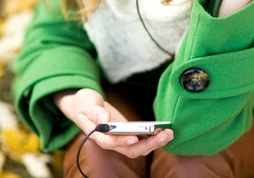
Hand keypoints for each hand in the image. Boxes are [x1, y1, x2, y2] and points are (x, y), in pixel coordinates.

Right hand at [55, 88, 173, 158]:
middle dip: (148, 144)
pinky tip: (164, 130)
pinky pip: (142, 141)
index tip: (135, 137)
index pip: (112, 143)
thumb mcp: (86, 103)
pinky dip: (153, 138)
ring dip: (154, 143)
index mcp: (99, 135)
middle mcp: (111, 142)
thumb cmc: (84, 104)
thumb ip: (94, 111)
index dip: (123, 142)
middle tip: (164, 134)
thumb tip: (104, 118)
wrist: (84, 105)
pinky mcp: (128, 135)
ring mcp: (120, 140)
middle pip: (130, 149)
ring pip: (139, 148)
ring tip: (169, 133)